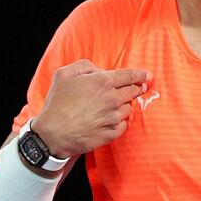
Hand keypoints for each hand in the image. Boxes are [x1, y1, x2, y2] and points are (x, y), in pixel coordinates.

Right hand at [31, 59, 151, 156]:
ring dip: (124, 105)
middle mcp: (112, 99)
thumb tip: (99, 71)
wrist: (52, 134)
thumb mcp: (64, 74)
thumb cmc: (57, 103)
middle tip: (138, 88)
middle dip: (137, 89)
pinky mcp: (111, 133)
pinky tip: (110, 119)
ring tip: (113, 106)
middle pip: (133, 92)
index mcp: (103, 82)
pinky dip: (120, 121)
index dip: (141, 75)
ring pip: (128, 108)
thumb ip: (85, 66)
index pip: (130, 76)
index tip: (148, 76)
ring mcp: (113, 117)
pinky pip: (123, 125)